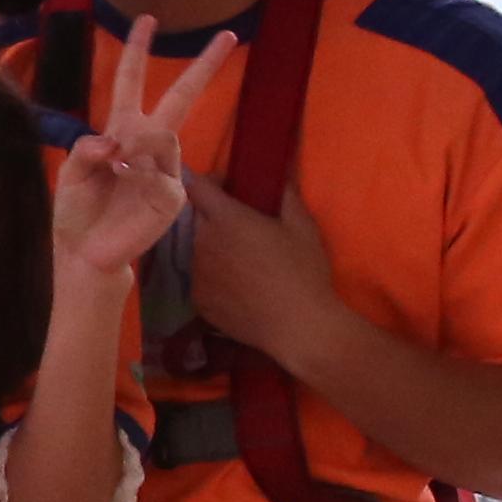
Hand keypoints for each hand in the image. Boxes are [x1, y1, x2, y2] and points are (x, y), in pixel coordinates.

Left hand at [51, 39, 230, 287]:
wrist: (83, 252)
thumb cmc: (77, 209)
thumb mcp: (70, 172)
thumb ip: (85, 149)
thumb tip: (114, 142)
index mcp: (120, 130)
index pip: (131, 82)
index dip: (136, 51)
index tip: (147, 20)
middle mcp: (146, 144)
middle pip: (180, 98)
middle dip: (202, 67)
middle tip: (227, 35)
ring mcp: (164, 169)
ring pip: (164, 135)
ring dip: (138, 141)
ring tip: (114, 163)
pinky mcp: (171, 197)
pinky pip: (160, 173)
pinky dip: (139, 173)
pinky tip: (125, 181)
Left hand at [184, 172, 347, 370]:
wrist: (298, 327)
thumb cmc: (303, 271)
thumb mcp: (303, 226)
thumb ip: (286, 195)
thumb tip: (279, 174)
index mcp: (226, 219)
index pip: (197, 186)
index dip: (209, 180)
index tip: (226, 185)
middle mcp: (203, 243)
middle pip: (197, 219)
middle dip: (214, 216)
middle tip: (242, 227)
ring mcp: (197, 274)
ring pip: (198, 250)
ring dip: (213, 247)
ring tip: (242, 261)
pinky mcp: (198, 301)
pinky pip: (200, 279)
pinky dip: (213, 277)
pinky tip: (238, 287)